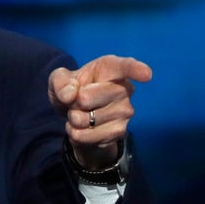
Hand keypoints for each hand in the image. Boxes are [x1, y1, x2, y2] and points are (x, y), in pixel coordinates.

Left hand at [48, 55, 151, 169]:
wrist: (75, 118)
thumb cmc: (71, 90)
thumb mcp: (58, 80)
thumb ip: (60, 82)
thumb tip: (70, 94)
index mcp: (110, 68)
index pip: (125, 67)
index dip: (135, 70)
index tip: (146, 74)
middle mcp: (124, 88)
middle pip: (87, 97)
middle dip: (72, 102)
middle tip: (76, 100)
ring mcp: (125, 112)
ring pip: (87, 119)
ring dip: (74, 119)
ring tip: (79, 113)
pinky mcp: (120, 132)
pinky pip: (89, 136)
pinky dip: (77, 134)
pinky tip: (81, 128)